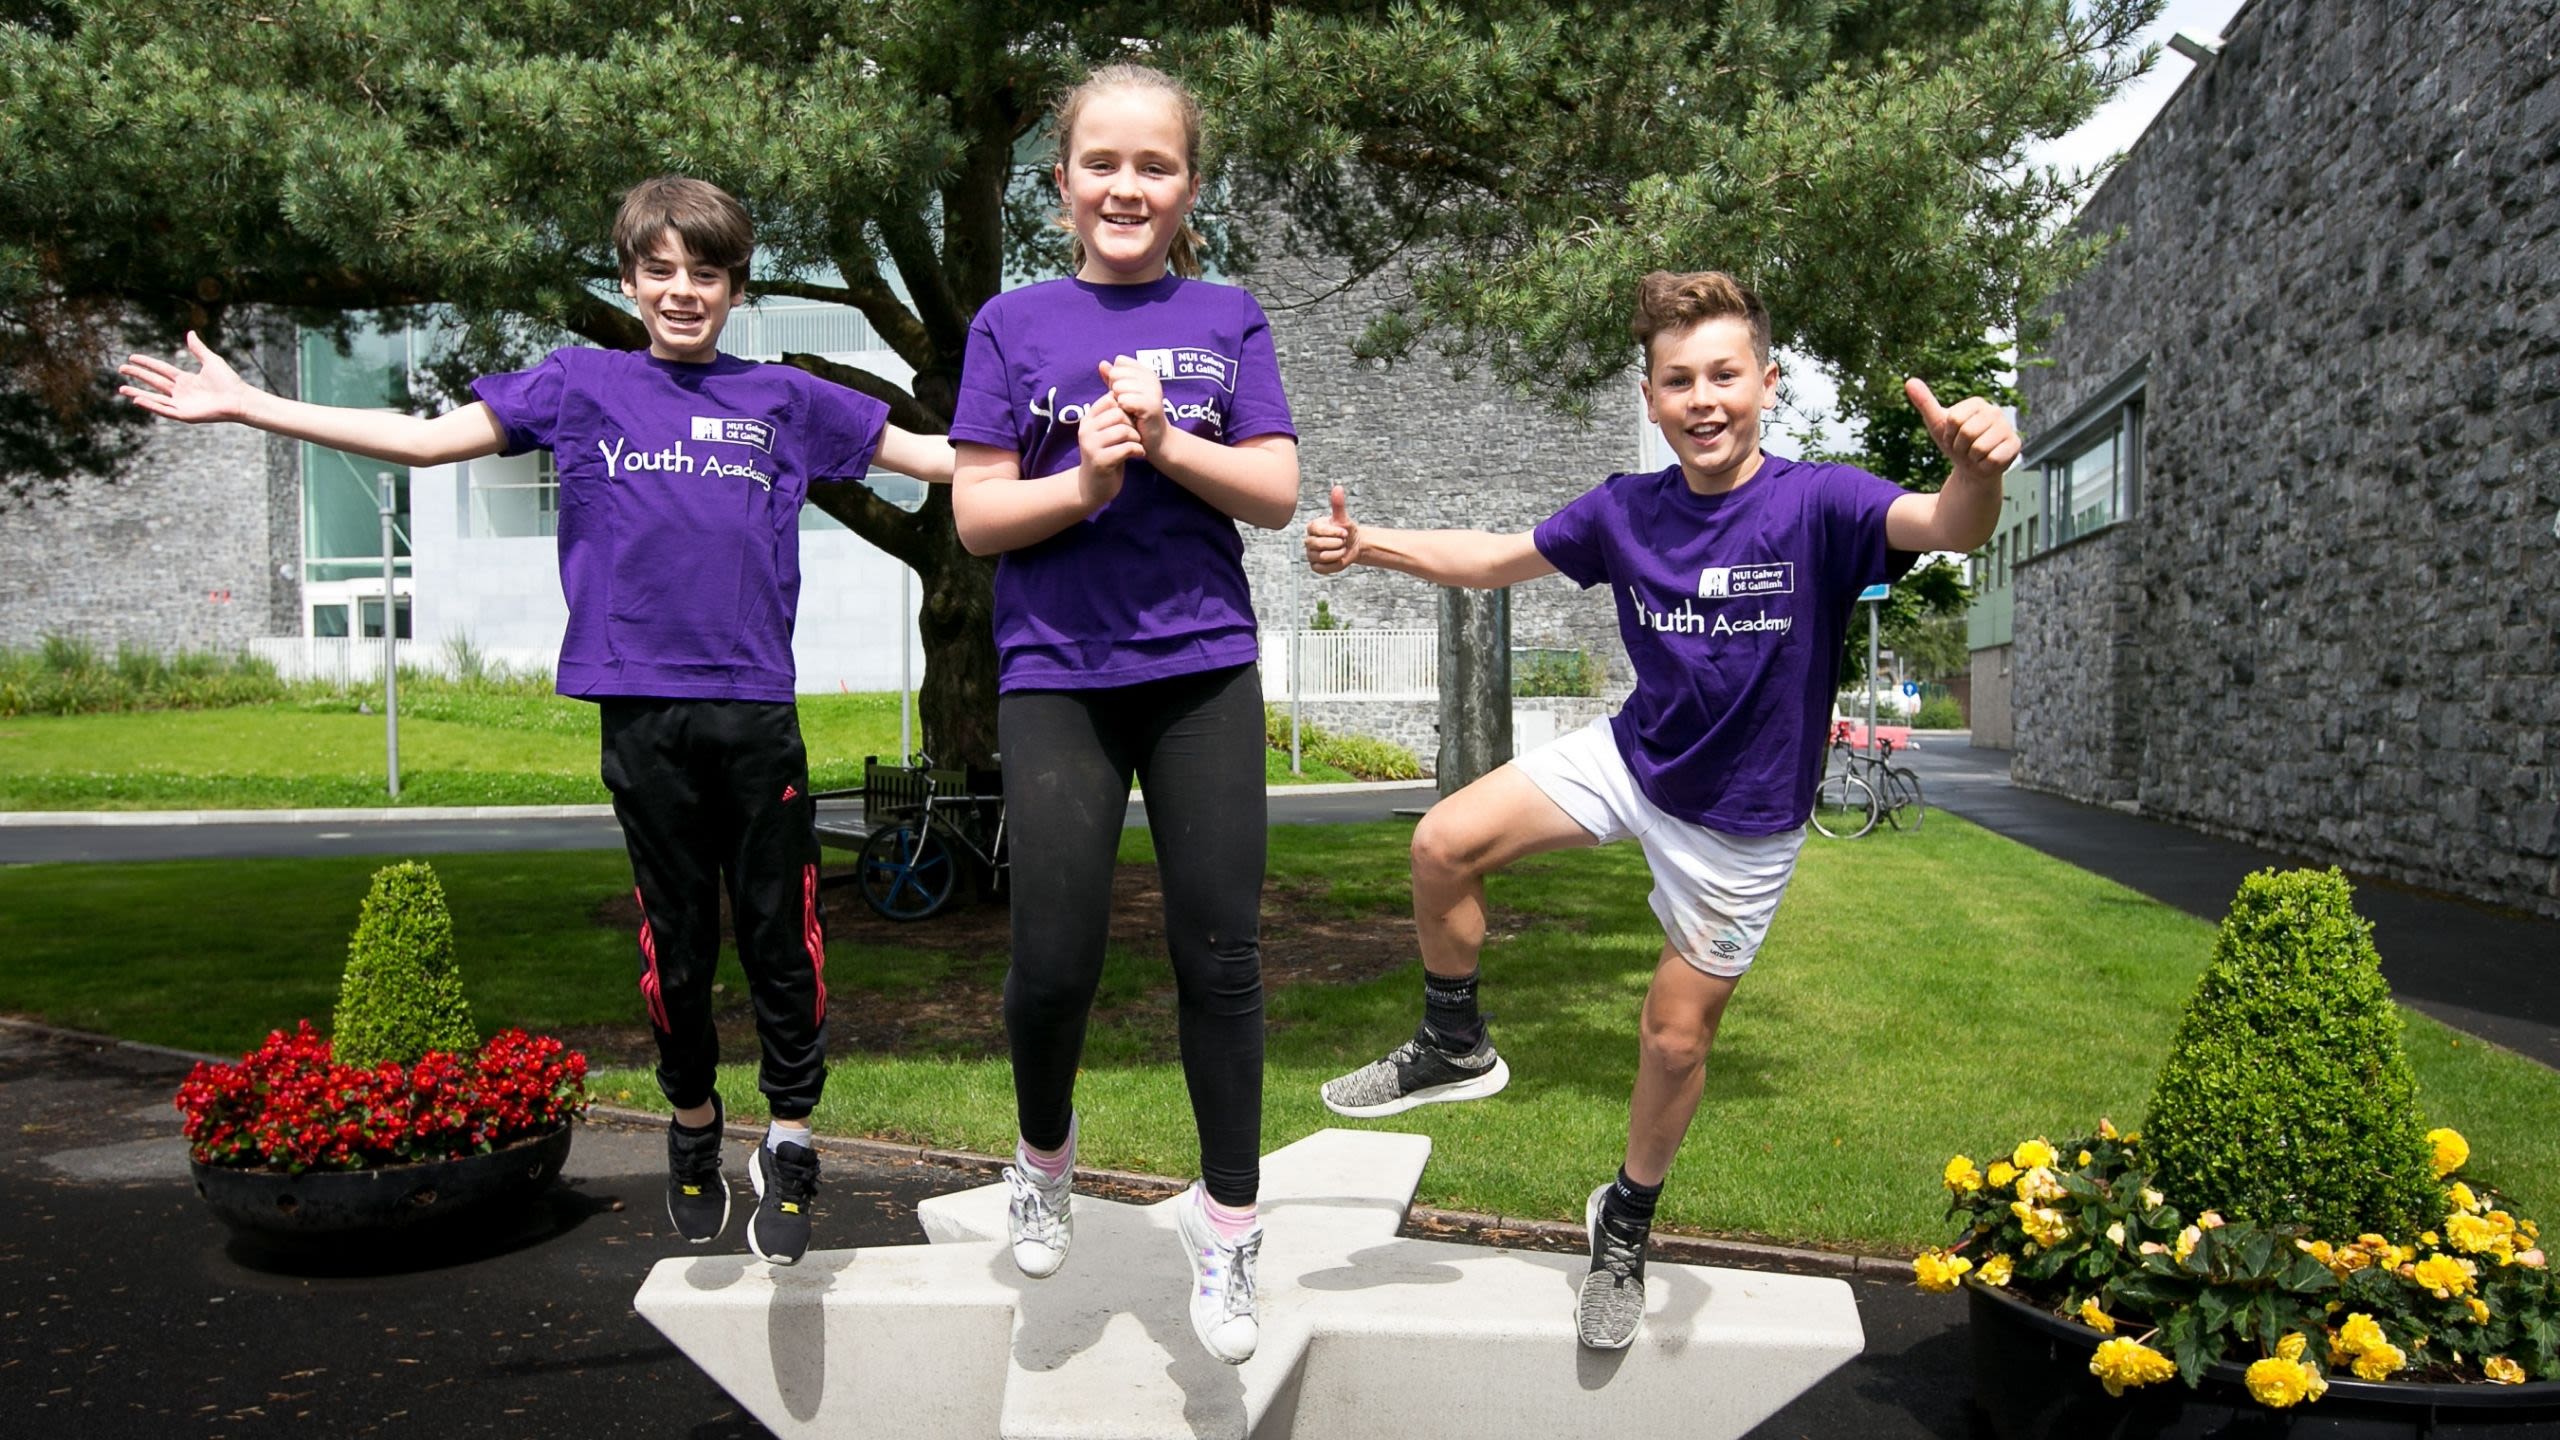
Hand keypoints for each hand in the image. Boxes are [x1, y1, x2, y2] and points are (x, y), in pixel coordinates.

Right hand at [118, 331, 254, 424]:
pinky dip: (150, 406)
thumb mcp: (211, 361)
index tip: (131, 357)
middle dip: (137, 376)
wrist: (239, 399)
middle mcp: (181, 392)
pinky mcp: (184, 415)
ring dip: (138, 393)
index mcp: (185, 379)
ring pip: (154, 398)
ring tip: (121, 388)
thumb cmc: (229, 381)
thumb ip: (198, 348)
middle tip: (121, 369)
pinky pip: (164, 410)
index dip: (146, 363)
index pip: (160, 369)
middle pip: (154, 382)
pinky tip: (137, 400)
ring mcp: (181, 404)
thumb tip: (190, 332)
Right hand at [1076, 392, 1142, 511]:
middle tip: (1136, 435)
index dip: (1126, 407)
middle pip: (1118, 413)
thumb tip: (1121, 385)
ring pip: (1123, 430)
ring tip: (1137, 444)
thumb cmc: (1106, 454)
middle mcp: (1086, 430)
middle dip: (1133, 423)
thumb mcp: (1105, 430)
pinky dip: (1137, 451)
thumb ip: (1112, 412)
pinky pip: (1126, 448)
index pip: (1110, 399)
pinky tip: (1138, 455)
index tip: (1131, 420)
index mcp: (1087, 419)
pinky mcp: (1100, 461)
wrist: (1094, 485)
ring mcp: (1091, 446)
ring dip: (1136, 438)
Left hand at [1099, 355, 1166, 451]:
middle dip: (1115, 390)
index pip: (1119, 362)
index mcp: (1146, 372)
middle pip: (1116, 373)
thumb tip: (1102, 364)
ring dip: (1119, 401)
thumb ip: (1112, 378)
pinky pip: (1124, 400)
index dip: (1116, 378)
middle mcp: (1152, 378)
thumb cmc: (1137, 416)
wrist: (1154, 439)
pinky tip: (1131, 416)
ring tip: (1129, 411)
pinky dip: (1122, 410)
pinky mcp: (1151, 405)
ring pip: (1118, 387)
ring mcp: (1153, 390)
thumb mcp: (1122, 393)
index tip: (1126, 393)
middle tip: (1127, 405)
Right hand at [1305, 484, 1362, 574]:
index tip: (1345, 532)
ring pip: (1322, 556)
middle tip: (1344, 541)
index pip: (1319, 531)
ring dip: (1338, 553)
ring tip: (1342, 549)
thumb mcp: (1343, 518)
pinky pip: (1323, 568)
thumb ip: (1338, 504)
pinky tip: (1338, 558)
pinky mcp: (1315, 566)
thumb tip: (1337, 487)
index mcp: (1312, 527)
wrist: (1353, 545)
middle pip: (1319, 545)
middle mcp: (1308, 540)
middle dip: (1337, 543)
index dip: (1335, 532)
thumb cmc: (1346, 529)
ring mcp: (1310, 554)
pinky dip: (1334, 564)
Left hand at [1907, 377, 2020, 482]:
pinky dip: (1984, 466)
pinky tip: (1986, 461)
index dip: (1949, 435)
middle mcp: (1995, 411)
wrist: (1972, 468)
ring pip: (1979, 448)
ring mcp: (2007, 428)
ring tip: (1975, 454)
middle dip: (1959, 447)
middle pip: (1966, 433)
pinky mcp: (2015, 445)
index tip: (1953, 437)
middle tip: (1964, 448)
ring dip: (1972, 458)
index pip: (1954, 419)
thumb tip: (1909, 381)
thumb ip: (1925, 402)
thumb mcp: (1938, 424)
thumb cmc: (1955, 443)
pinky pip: (1993, 459)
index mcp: (1976, 403)